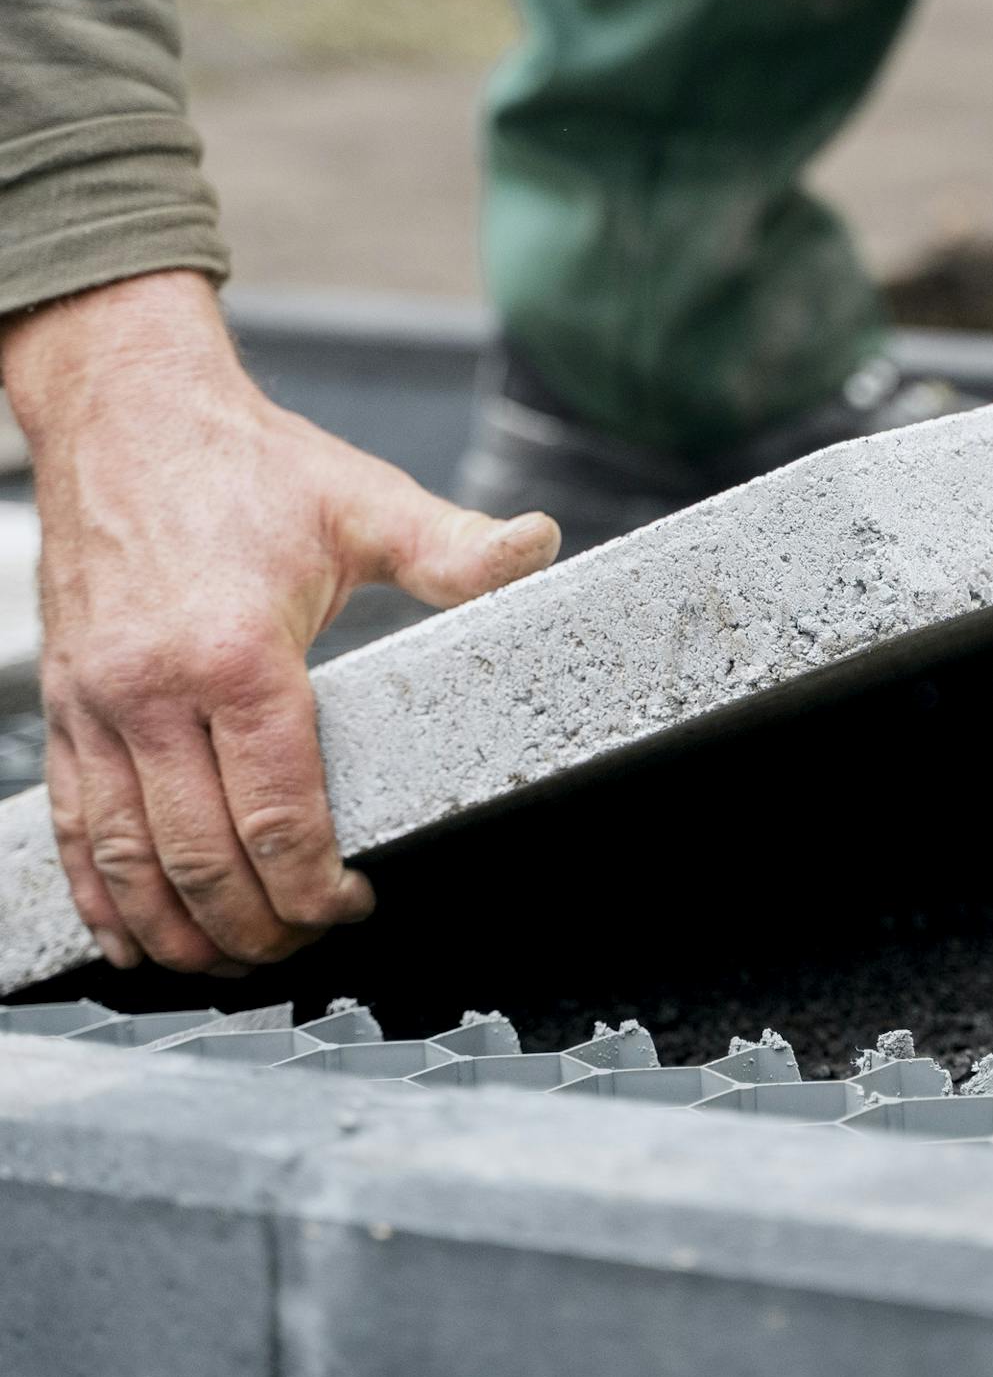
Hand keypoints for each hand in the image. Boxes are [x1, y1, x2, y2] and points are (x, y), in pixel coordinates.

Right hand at [5, 272, 559, 975]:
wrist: (125, 415)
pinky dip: (99, 896)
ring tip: (235, 960)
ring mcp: (96, 704)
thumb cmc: (248, 465)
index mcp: (237, 653)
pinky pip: (71, 827)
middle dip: (256, 924)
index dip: (316, 884)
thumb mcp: (364, 502)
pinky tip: (137, 935)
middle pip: (199, 857)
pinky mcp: (65, 707)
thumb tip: (542, 544)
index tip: (355, 905)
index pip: (278, 812)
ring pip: (124, 860)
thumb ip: (454, 546)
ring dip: (179, 931)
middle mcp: (153, 690)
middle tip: (305, 947)